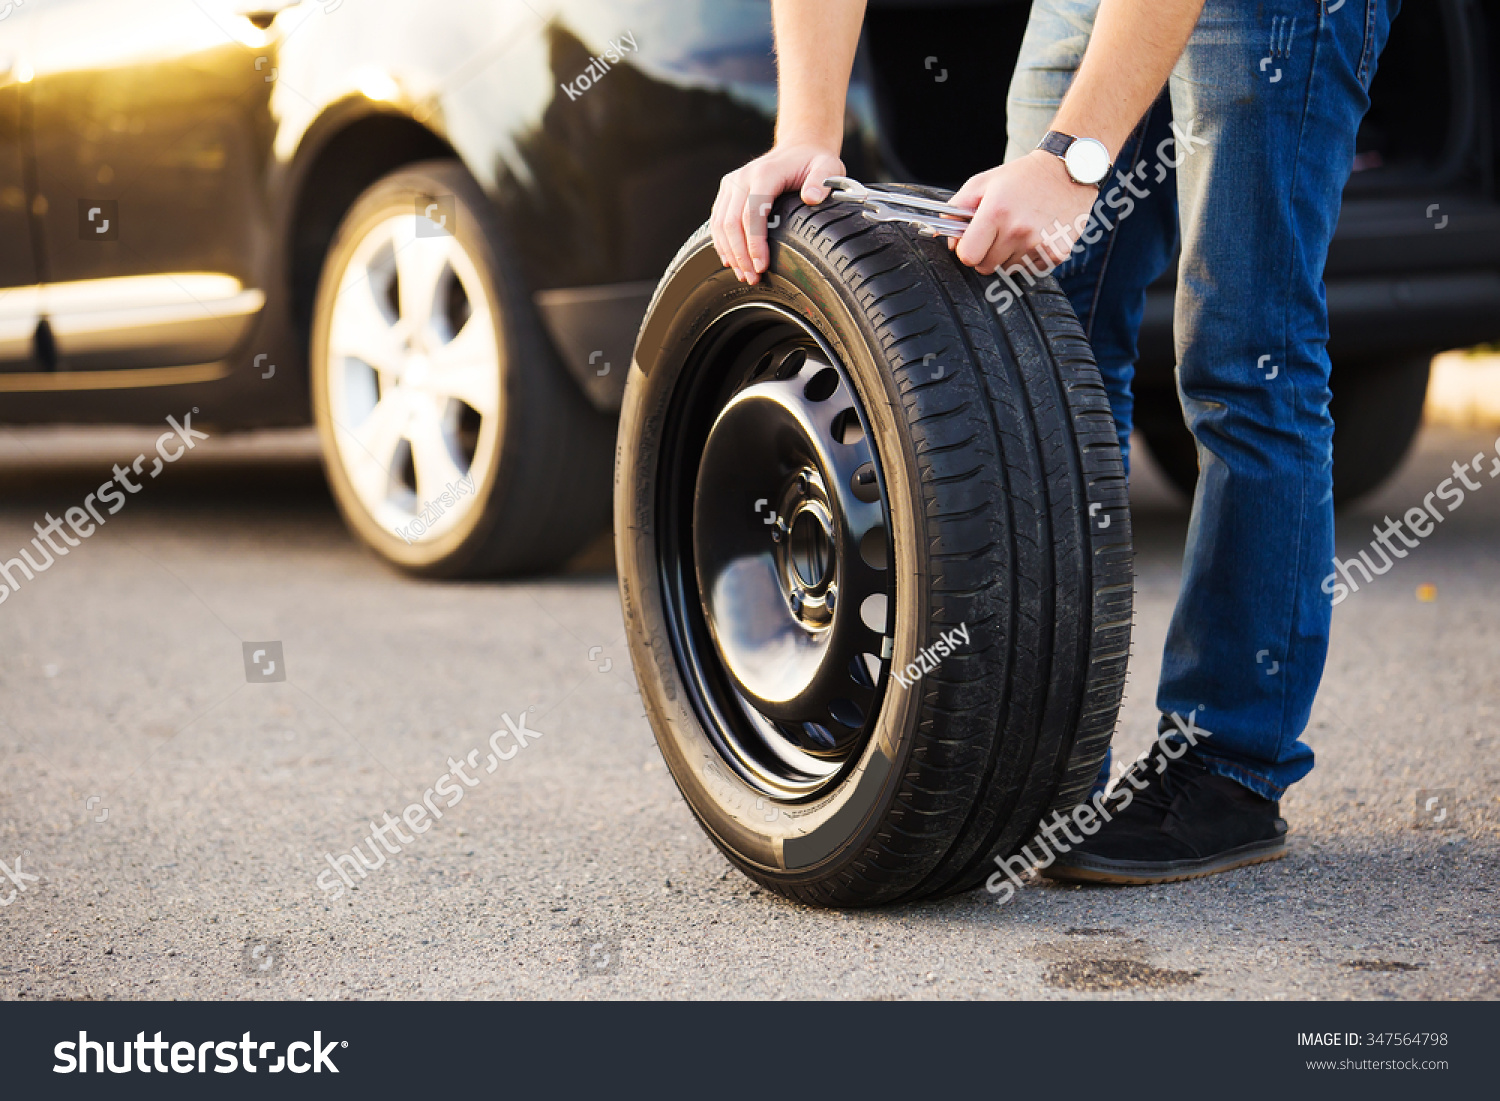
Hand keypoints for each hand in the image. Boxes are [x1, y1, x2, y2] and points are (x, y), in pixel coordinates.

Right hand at [711, 143, 845, 283]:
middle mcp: (742, 177)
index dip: (754, 243)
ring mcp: (732, 183)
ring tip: (744, 275)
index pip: (752, 213)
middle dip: (741, 254)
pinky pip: (717, 220)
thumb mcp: (828, 166)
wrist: (799, 148)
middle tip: (753, 278)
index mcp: (765, 173)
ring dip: (730, 252)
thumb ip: (822, 180)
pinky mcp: (727, 191)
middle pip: (731, 222)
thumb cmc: (814, 162)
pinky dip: (722, 243)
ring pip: (720, 223)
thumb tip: (811, 197)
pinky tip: (731, 261)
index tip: (762, 266)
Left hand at [948, 150, 1099, 276]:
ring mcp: (1039, 244)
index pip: (968, 256)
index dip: (967, 250)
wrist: (1068, 172)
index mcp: (996, 212)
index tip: (973, 241)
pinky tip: (1035, 236)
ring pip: (1008, 270)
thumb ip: (956, 210)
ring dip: (1009, 256)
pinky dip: (1029, 258)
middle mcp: (1018, 230)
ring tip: (1020, 231)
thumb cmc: (1021, 177)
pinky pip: (1030, 270)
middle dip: (987, 253)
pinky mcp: (1056, 253)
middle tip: (999, 232)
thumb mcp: (982, 183)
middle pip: (986, 267)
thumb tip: (949, 242)